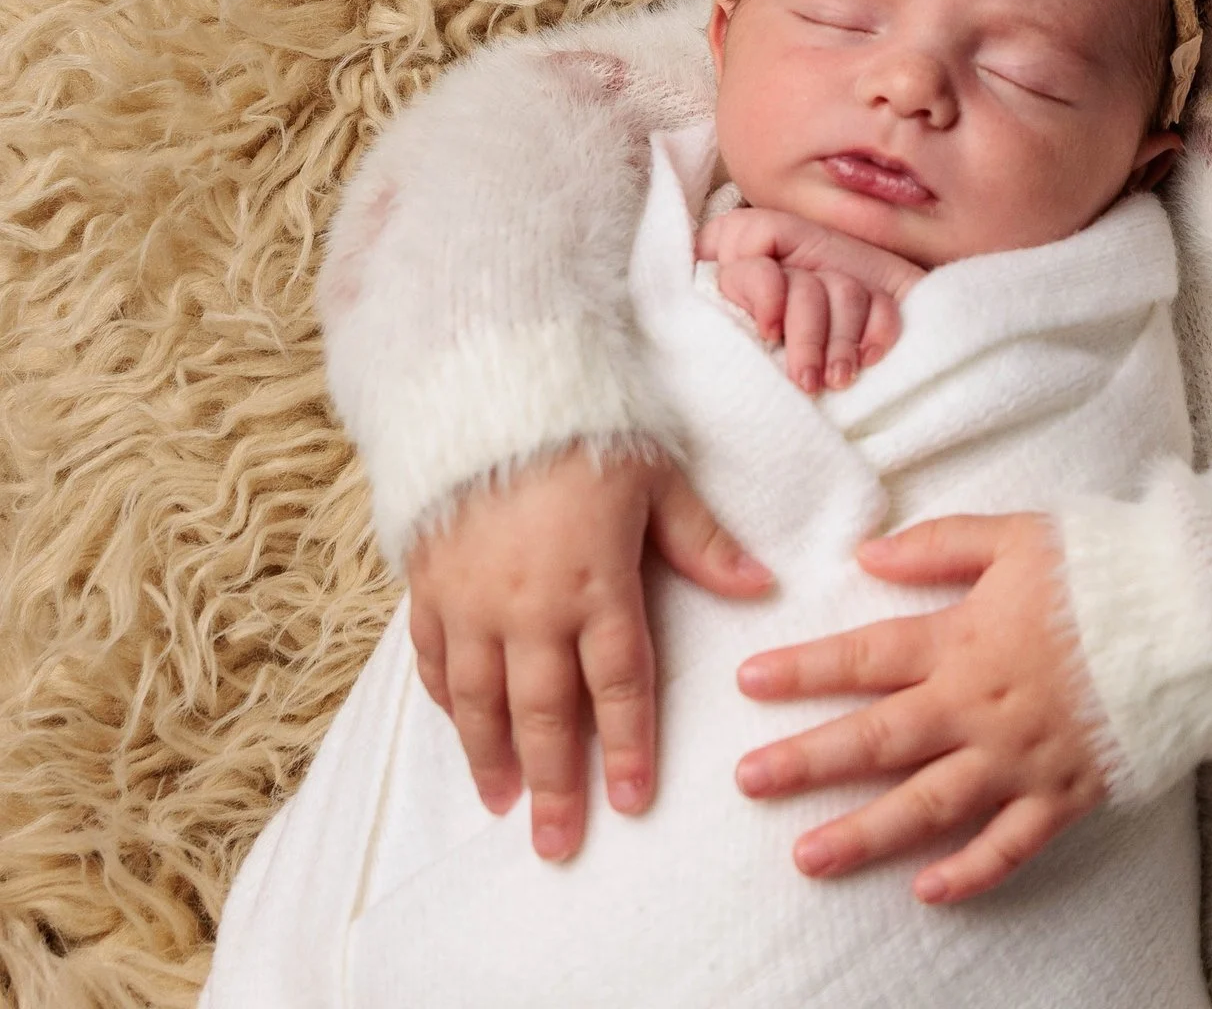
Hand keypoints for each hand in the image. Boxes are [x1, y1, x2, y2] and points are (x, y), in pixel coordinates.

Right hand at [405, 445, 772, 860]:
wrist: (485, 388)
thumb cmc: (587, 428)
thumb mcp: (660, 477)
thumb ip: (704, 542)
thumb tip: (762, 587)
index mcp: (596, 584)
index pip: (618, 685)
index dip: (627, 747)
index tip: (631, 802)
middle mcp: (529, 607)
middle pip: (543, 713)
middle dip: (554, 783)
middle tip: (558, 842)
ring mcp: (471, 600)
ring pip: (479, 700)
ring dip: (490, 757)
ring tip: (502, 804)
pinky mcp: (429, 583)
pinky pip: (436, 658)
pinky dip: (447, 700)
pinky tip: (460, 726)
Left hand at [696, 207, 923, 393]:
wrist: (815, 374)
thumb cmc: (724, 355)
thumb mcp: (704, 324)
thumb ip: (697, 303)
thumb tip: (681, 314)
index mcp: (738, 252)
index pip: (754, 242)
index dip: (764, 290)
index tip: (767, 334)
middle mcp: (788, 259)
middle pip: (804, 284)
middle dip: (807, 337)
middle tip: (806, 383)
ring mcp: (835, 273)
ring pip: (845, 292)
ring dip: (842, 343)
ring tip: (837, 382)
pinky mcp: (876, 291)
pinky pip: (883, 302)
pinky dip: (879, 331)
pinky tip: (869, 359)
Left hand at [733, 514, 1105, 902]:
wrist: (1191, 616)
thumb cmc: (1105, 568)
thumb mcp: (1017, 535)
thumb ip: (938, 545)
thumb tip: (866, 556)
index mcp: (965, 639)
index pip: (866, 656)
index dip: (804, 669)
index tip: (748, 681)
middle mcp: (980, 707)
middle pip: (877, 740)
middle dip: (806, 761)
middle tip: (748, 781)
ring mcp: (1019, 758)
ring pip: (927, 805)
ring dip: (863, 834)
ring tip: (807, 857)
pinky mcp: (1063, 793)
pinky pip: (1009, 845)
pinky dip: (969, 872)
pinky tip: (925, 892)